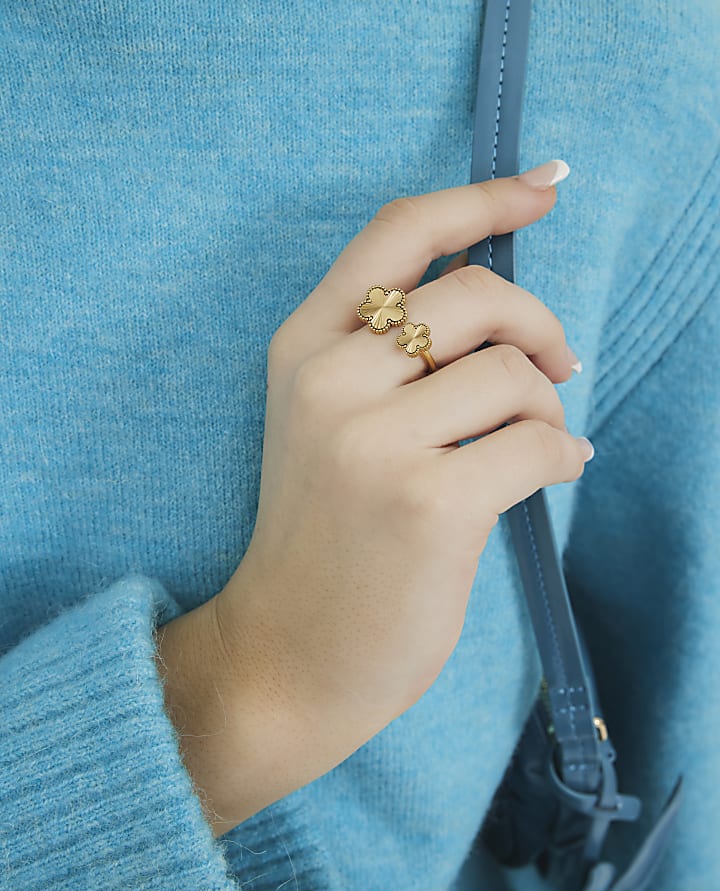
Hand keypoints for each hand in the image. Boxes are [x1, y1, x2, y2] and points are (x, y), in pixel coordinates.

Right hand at [214, 164, 590, 795]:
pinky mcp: (427, 504)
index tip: (546, 184)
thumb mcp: (329, 422)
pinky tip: (555, 470)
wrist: (290, 651)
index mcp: (302, 348)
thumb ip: (393, 357)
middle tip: (557, 364)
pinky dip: (563, 452)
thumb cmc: (325, 535)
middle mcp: (329, 380)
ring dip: (546, 401)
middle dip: (538, 324)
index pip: (398, 234)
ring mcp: (374, 442)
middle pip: (476, 295)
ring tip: (538, 437)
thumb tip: (505, 307)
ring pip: (512, 370)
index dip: (481, 197)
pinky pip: (537, 441)